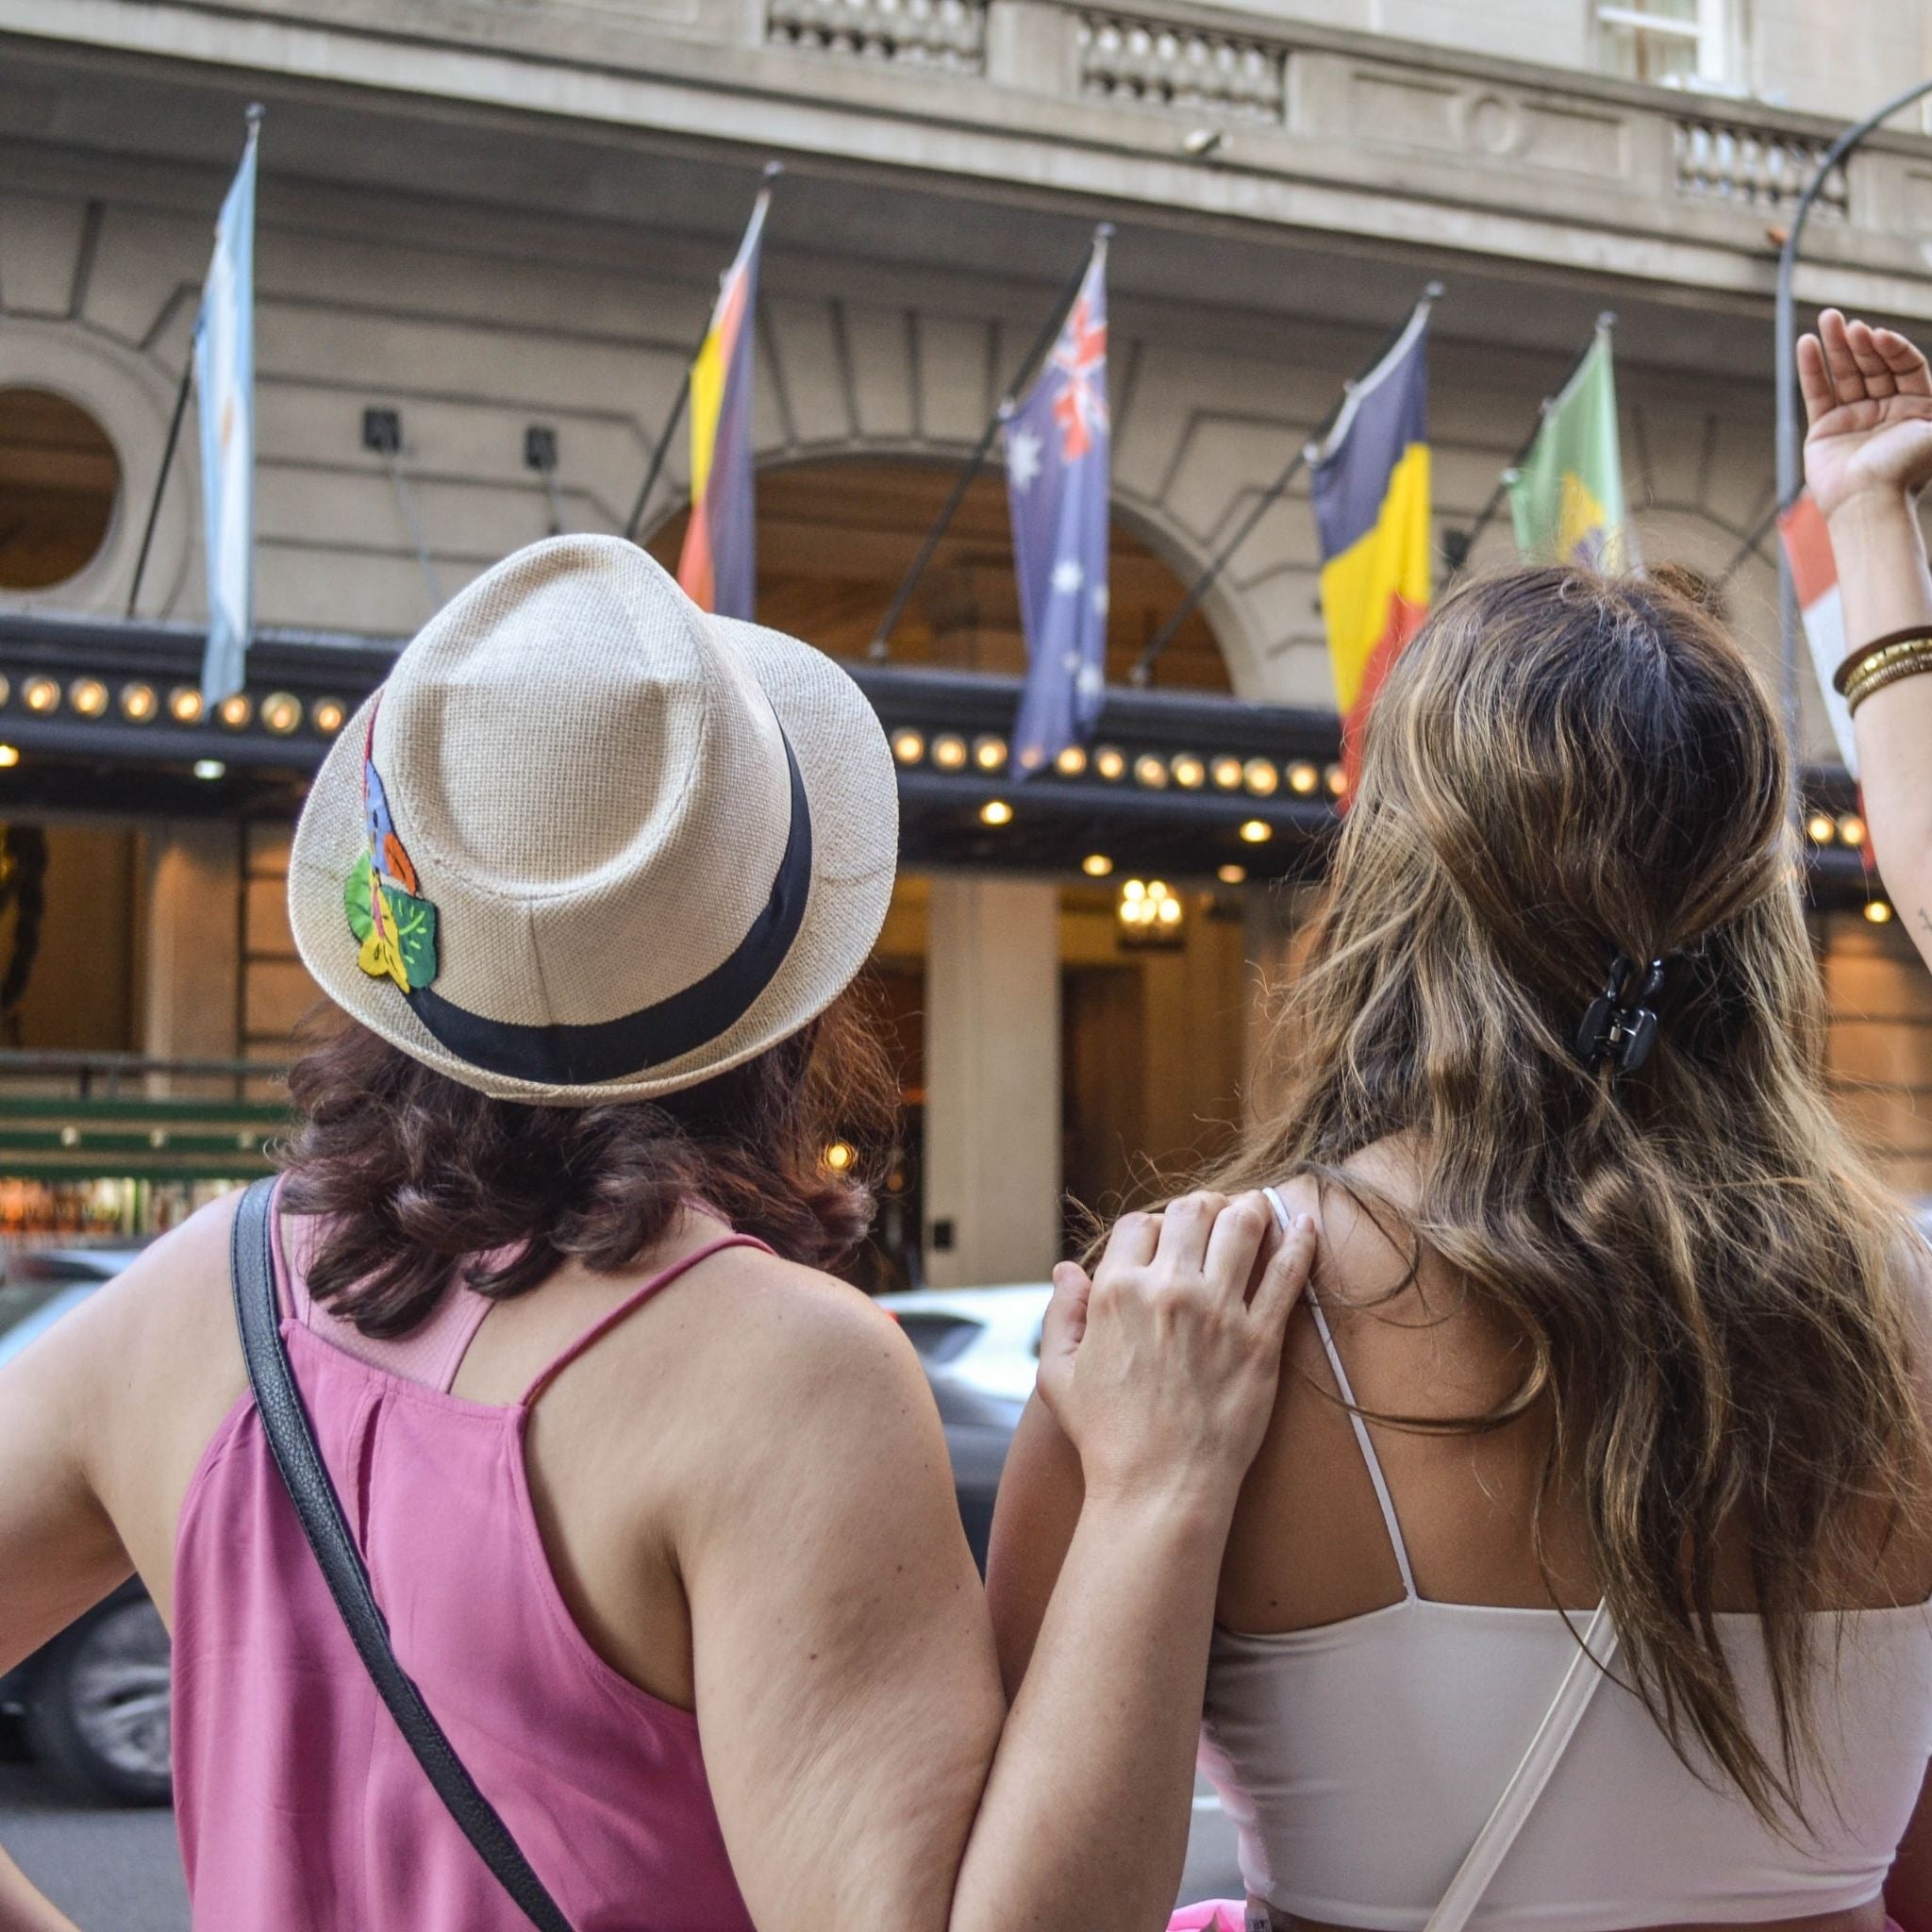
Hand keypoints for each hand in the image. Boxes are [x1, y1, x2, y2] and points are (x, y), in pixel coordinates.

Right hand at [1034, 1191, 1315, 1510]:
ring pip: (1241, 1227)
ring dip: (1249, 1209)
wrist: (1159, 1489)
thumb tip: (1068, 1268)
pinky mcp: (1261, 1340)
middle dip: (1202, 1207)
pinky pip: (1287, 1275)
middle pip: (1192, 1211)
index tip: (1165, 1240)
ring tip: (1256, 1209)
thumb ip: (1062, 1314)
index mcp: (1116, 1292)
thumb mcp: (1059, 1375)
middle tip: (1215, 1214)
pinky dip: (1299, 1242)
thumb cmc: (1105, 1438)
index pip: (1138, 1224)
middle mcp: (1167, 1290)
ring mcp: (1218, 1312)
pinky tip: (1305, 1225)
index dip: (1151, 1226)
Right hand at [1800, 309, 1931, 520]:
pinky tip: (1807, 344)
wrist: (1867, 504)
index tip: (1878, 336)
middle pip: (1874, 365)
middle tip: (1847, 323)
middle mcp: (1887, 411)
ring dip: (1836, 345)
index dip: (1893, 347)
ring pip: (1845, 374)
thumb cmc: (1906, 469)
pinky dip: (1811, 368)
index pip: (1907, 365)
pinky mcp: (1825, 430)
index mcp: (1918, 409)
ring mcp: (1855, 419)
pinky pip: (1818, 393)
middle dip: (1861, 342)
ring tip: (1827, 319)